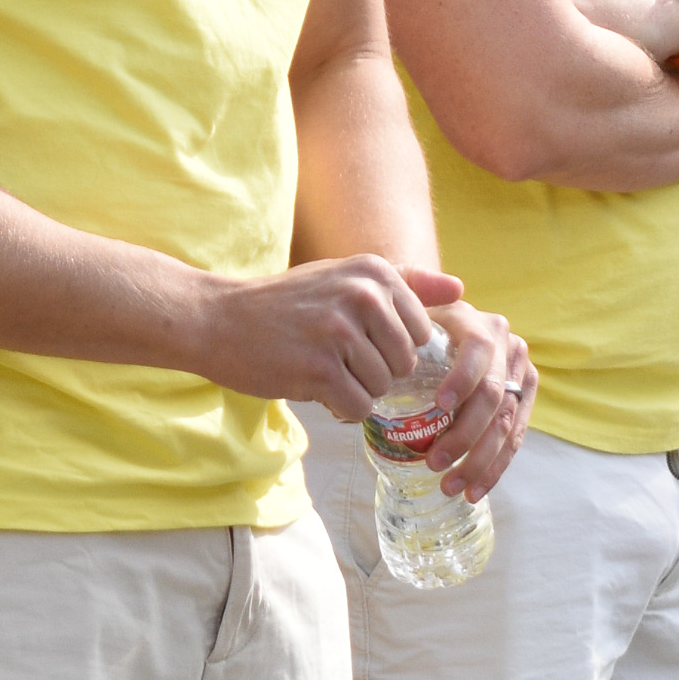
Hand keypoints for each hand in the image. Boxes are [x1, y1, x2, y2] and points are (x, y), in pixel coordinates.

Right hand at [197, 254, 455, 424]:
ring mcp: (340, 332)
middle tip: (335, 358)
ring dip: (355, 390)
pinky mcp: (319, 369)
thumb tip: (460, 289)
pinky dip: (339, 408)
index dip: (391, 347)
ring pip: (382, 388)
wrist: (218, 319)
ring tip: (321, 368)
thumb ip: (406, 284)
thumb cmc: (286, 303)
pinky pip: (358, 407)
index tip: (357, 340)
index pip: (422, 332)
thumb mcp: (346, 277)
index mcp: (375, 271)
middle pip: (405, 364)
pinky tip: (313, 386)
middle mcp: (362, 295)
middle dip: (375, 372)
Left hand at [402, 297, 537, 499]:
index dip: (463, 379)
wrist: (443, 323)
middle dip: (465, 435)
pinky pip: (515, 438)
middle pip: (493, 397)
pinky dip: (495, 467)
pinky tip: (474, 489)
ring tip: (450, 486)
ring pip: (507, 424)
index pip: (479, 352)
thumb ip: (413, 290)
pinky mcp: (523, 400)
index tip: (439, 406)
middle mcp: (509, 347)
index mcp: (481, 324)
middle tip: (434, 463)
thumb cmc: (416, 319)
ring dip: (480, 461)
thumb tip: (443, 297)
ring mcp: (520, 375)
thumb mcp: (408, 298)